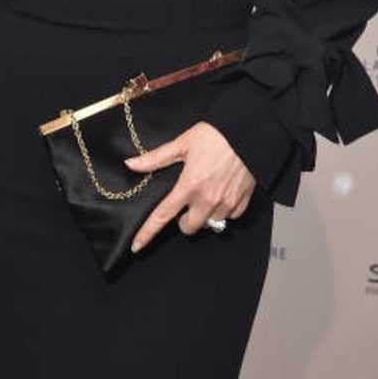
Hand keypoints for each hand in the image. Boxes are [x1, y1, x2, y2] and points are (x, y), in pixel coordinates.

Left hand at [124, 121, 255, 253]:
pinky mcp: (242, 201)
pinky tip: (221, 195)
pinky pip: (230, 217)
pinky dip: (223, 211)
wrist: (246, 132)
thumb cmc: (213, 135)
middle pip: (190, 227)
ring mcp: (226, 203)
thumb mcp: (182, 143)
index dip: (148, 232)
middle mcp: (207, 199)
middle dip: (184, 221)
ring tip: (205, 196)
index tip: (136, 246)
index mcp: (189, 186)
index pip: (163, 215)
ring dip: (204, 215)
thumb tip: (131, 164)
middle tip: (185, 204)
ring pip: (211, 223)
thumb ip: (156, 158)